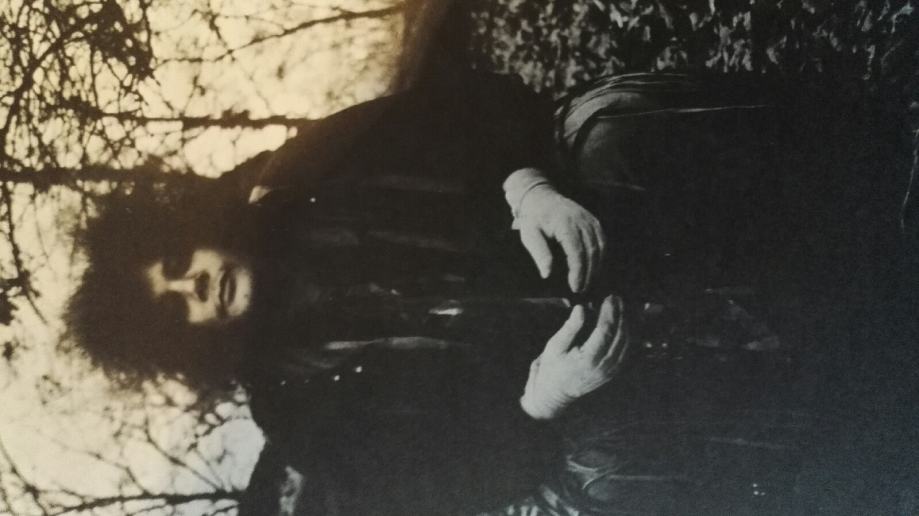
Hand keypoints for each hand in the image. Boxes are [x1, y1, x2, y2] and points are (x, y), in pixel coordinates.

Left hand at [516, 184, 605, 292]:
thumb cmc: (533, 219)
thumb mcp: (529, 235)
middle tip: (582, 290)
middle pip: (591, 251)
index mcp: (565, 224)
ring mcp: (589, 219)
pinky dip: (601, 256)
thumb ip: (539, 253)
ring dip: (597, 267)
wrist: (541, 197)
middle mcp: (581, 220)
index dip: (578, 271)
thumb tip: (547, 274)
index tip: (575, 287)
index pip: (576, 252)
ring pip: (600, 246)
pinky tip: (596, 268)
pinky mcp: (593, 221)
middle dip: (589, 273)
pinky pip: (602, 240)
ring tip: (589, 283)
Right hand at [520, 295, 628, 419]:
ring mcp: (610, 371)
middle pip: (619, 336)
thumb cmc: (553, 367)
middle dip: (620, 314)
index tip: (609, 298)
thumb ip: (570, 327)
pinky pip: (626, 351)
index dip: (609, 313)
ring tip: (622, 307)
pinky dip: (628, 335)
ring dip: (626, 323)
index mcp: (587, 359)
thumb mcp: (555, 346)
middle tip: (618, 298)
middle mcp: (603, 367)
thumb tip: (581, 308)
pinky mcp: (613, 372)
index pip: (605, 332)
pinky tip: (624, 323)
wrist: (556, 393)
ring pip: (626, 343)